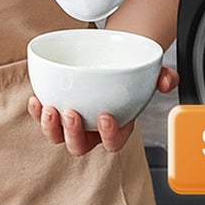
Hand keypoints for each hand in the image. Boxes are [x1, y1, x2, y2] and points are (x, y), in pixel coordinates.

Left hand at [27, 64, 177, 155]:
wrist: (114, 58)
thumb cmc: (132, 72)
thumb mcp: (153, 74)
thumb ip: (164, 77)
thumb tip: (168, 81)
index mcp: (117, 127)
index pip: (113, 143)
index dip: (108, 136)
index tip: (105, 116)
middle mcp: (92, 130)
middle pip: (80, 145)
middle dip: (73, 134)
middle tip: (72, 112)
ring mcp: (73, 123)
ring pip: (58, 137)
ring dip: (51, 127)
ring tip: (49, 108)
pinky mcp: (58, 110)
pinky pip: (44, 119)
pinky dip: (37, 112)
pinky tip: (37, 99)